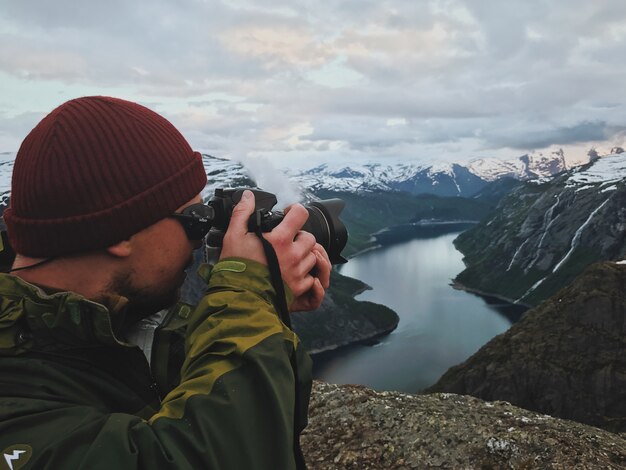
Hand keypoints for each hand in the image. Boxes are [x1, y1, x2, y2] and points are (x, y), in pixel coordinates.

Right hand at [219, 191, 330, 311]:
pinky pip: (311, 277)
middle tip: (287, 241)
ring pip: (312, 256)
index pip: (300, 214)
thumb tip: (247, 196)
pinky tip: (291, 273)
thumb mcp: (234, 236)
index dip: (295, 210)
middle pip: (309, 237)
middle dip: (300, 237)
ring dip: (303, 255)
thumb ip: (242, 213)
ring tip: (288, 258)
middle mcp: (293, 254)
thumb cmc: (236, 267)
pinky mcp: (299, 287)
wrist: (239, 297)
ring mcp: (298, 272)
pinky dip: (305, 275)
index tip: (288, 214)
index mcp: (280, 239)